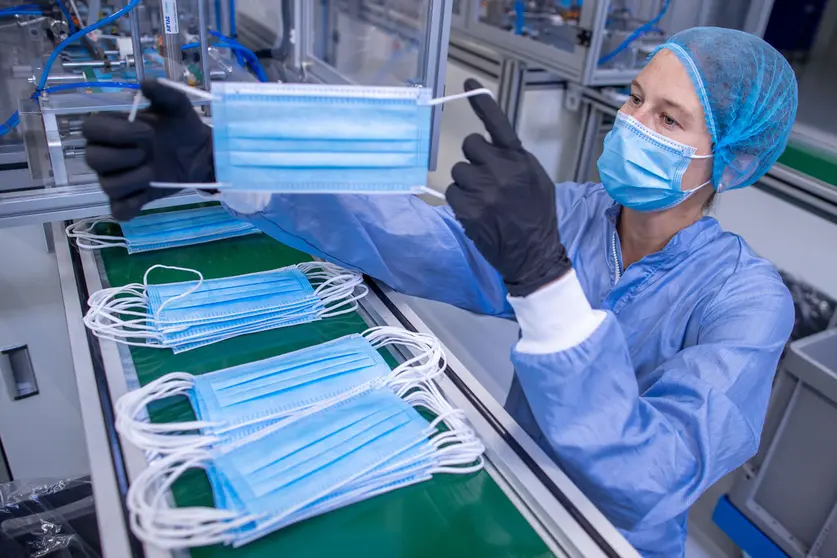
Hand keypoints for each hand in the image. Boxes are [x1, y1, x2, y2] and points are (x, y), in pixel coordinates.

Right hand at [82, 80, 213, 219]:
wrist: (202, 154)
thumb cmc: (183, 127)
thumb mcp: (179, 107)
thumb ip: (164, 93)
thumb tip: (145, 83)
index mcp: (113, 129)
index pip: (89, 129)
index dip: (115, 132)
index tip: (146, 132)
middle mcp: (110, 155)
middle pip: (92, 159)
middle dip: (124, 156)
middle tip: (150, 152)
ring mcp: (119, 179)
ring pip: (107, 185)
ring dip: (133, 178)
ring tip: (153, 170)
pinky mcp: (133, 200)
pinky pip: (119, 210)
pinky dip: (130, 206)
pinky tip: (146, 193)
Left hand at [446, 79, 570, 297]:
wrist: (533, 253)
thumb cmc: (536, 215)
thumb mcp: (537, 179)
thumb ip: (515, 159)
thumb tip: (491, 146)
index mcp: (520, 160)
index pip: (498, 124)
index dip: (481, 102)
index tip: (467, 84)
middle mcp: (502, 171)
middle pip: (469, 144)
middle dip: (474, 158)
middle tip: (486, 176)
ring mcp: (483, 191)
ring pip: (458, 170)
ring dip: (467, 182)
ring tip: (484, 198)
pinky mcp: (468, 209)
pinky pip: (452, 192)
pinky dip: (460, 200)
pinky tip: (476, 211)